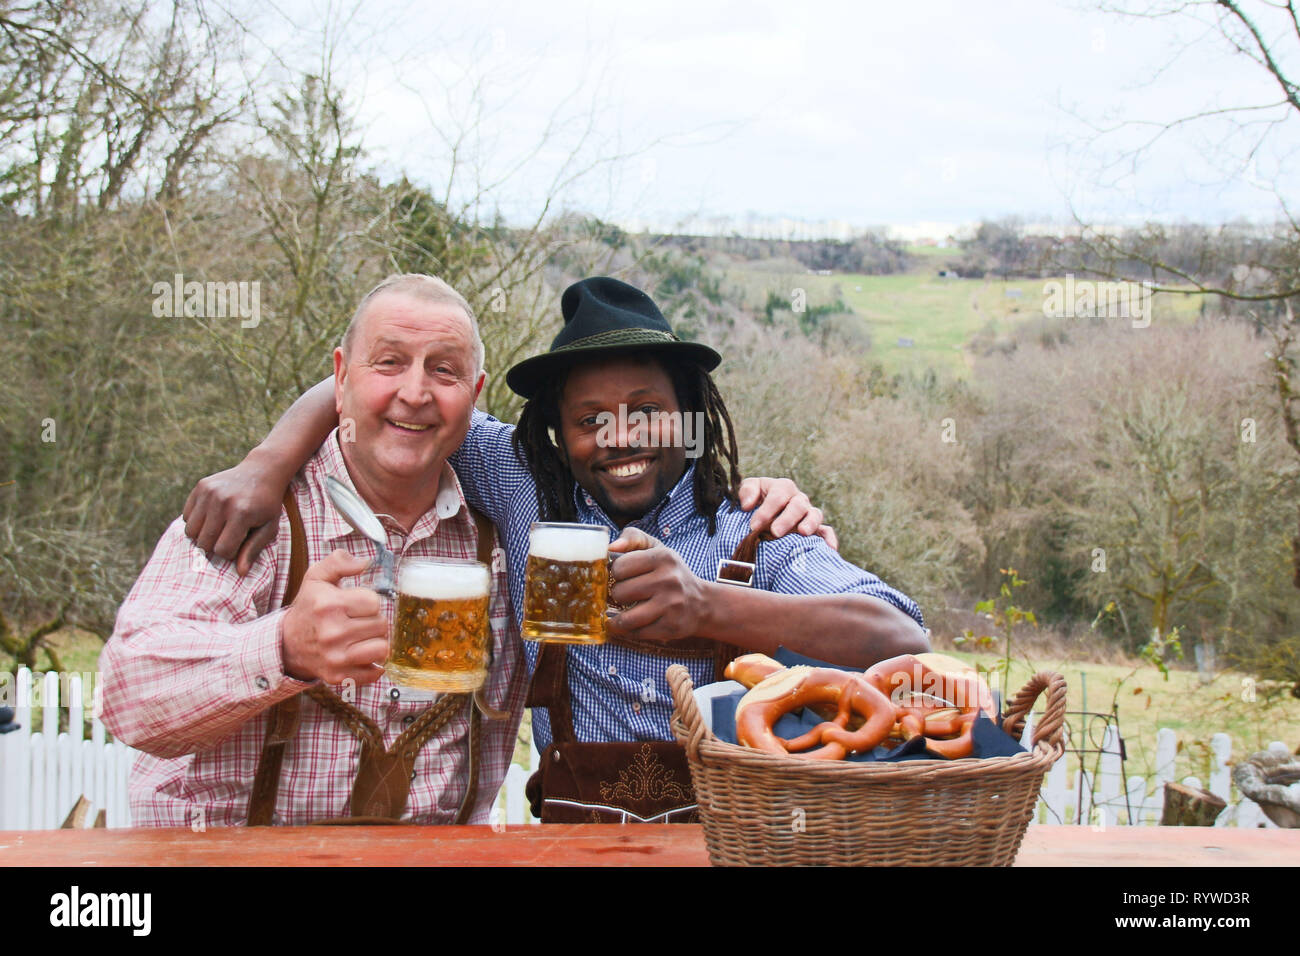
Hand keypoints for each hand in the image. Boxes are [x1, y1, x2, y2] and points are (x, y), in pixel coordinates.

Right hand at [183, 449, 291, 575]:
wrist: (262, 470)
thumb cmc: (267, 505)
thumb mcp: (269, 528)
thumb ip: (254, 549)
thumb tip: (240, 573)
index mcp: (241, 514)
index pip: (222, 550)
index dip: (230, 553)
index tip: (240, 544)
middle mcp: (222, 502)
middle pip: (204, 543)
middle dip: (215, 546)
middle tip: (229, 537)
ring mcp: (209, 492)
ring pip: (190, 532)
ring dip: (203, 535)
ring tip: (219, 529)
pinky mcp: (200, 486)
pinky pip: (186, 517)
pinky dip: (196, 522)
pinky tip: (212, 516)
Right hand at [281, 550, 388, 683]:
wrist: (287, 643)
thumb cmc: (308, 608)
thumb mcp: (316, 577)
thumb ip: (339, 562)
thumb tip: (364, 562)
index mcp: (329, 605)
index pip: (374, 602)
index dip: (369, 601)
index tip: (357, 604)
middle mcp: (332, 633)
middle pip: (381, 624)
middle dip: (374, 620)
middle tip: (359, 621)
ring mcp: (335, 657)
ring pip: (382, 648)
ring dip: (376, 641)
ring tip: (362, 637)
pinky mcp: (338, 676)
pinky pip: (375, 671)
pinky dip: (373, 664)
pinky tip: (361, 654)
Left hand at [606, 527, 708, 643]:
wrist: (702, 603)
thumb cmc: (671, 574)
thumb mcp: (657, 549)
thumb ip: (633, 538)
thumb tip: (610, 548)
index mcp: (663, 557)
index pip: (619, 567)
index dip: (616, 573)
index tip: (623, 577)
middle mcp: (669, 580)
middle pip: (620, 593)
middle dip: (618, 595)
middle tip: (626, 595)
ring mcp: (671, 605)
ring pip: (626, 618)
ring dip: (619, 619)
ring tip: (621, 614)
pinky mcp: (671, 627)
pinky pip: (637, 633)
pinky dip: (631, 631)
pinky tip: (636, 624)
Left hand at [737, 477, 837, 550]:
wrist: (761, 514)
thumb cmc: (754, 501)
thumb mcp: (748, 490)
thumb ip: (747, 491)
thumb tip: (748, 504)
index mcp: (782, 488)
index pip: (778, 495)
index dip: (767, 510)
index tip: (754, 526)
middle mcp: (798, 499)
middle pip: (798, 505)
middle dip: (787, 518)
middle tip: (775, 532)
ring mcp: (808, 514)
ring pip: (815, 515)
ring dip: (810, 524)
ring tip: (802, 533)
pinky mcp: (815, 529)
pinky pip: (826, 531)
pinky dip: (829, 538)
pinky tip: (829, 548)